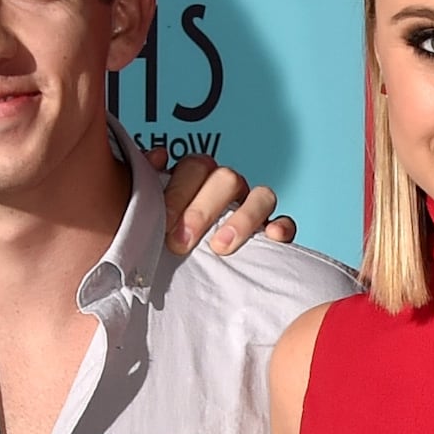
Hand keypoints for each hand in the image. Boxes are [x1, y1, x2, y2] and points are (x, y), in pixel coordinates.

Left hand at [151, 138, 292, 255]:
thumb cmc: (165, 238)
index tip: (163, 224)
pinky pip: (285, 222)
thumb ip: (148, 184)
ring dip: (242, 218)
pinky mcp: (273, 232)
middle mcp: (227, 189)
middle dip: (202, 210)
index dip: (178, 193)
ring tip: (220, 247)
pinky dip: (281, 227)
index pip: (194, 168)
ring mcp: (253, 208)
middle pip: (226, 178)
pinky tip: (272, 237)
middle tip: (181, 243)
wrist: (190, 275)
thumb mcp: (149, 213)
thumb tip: (155, 157)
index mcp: (198, 179)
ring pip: (261, 195)